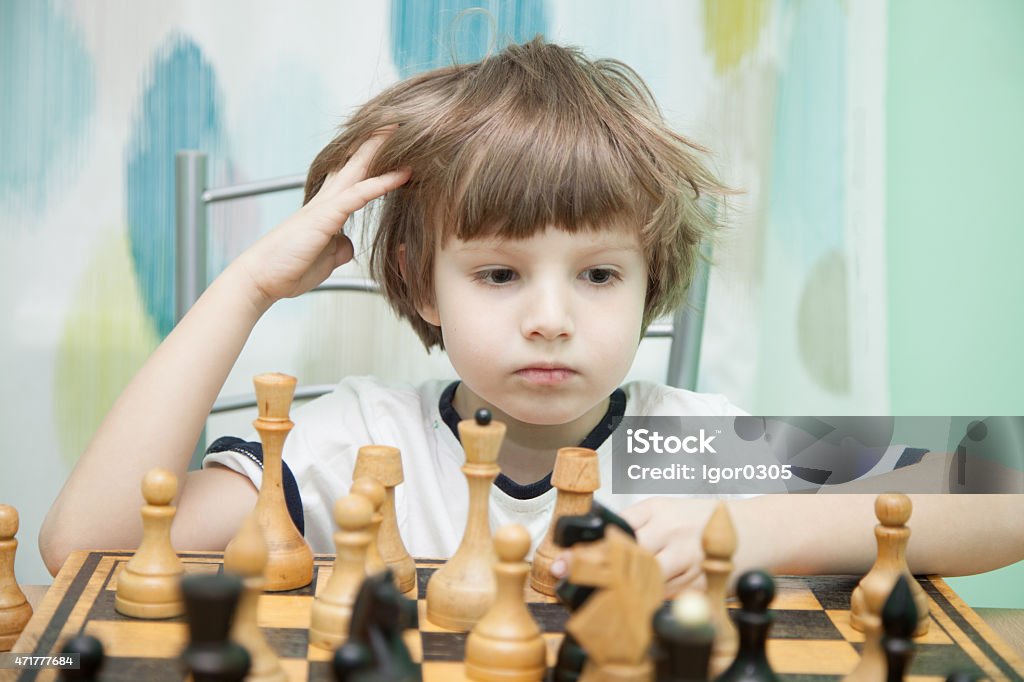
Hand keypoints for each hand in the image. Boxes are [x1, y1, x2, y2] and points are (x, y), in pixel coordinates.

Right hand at [232, 130, 410, 309]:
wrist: (261, 278)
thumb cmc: (289, 268)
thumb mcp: (325, 258)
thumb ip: (338, 247)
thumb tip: (348, 243)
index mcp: (327, 209)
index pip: (355, 177)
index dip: (373, 160)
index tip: (394, 145)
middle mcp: (326, 200)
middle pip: (356, 162)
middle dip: (376, 142)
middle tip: (397, 120)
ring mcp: (325, 206)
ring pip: (359, 170)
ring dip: (381, 150)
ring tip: (402, 130)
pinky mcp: (325, 218)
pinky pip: (358, 195)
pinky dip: (381, 183)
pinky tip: (402, 174)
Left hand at [548, 497, 717, 597]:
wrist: (754, 529)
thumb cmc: (701, 521)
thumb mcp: (666, 510)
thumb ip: (635, 525)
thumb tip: (592, 545)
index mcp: (657, 509)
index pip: (613, 528)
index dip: (586, 546)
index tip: (562, 560)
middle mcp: (671, 531)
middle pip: (625, 555)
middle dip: (597, 570)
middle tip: (571, 581)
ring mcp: (686, 558)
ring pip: (644, 579)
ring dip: (621, 590)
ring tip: (599, 596)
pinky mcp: (699, 583)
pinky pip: (666, 597)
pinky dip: (649, 601)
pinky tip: (636, 604)